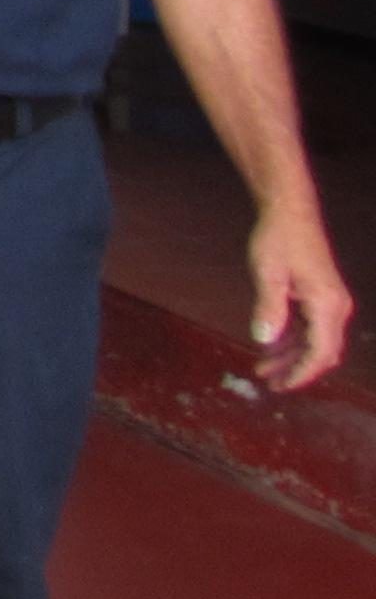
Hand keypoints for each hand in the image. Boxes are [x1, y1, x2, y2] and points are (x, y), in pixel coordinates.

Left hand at [249, 199, 355, 392]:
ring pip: (314, 341)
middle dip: (296, 369)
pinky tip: (270, 347)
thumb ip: (268, 308)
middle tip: (269, 383)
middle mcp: (336, 307)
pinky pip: (310, 327)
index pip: (320, 353)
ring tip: (263, 369)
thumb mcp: (267, 274)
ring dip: (291, 356)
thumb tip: (264, 340)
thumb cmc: (278, 239)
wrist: (289, 211)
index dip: (302, 374)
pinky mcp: (320, 297)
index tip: (282, 386)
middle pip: (321, 351)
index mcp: (327, 305)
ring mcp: (330, 302)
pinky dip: (292, 340)